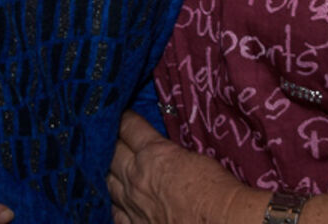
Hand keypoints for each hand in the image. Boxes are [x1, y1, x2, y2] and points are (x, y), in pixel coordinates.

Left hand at [109, 111, 246, 223]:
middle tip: (111, 136)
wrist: (220, 223)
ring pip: (108, 181)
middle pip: (112, 151)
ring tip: (110, 165)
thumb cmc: (216, 190)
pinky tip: (116, 199)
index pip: (129, 127)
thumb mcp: (194, 157)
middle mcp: (136, 177)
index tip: (120, 114)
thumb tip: (165, 150)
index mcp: (153, 153)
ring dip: (109, 171)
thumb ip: (171, 151)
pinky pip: (114, 212)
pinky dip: (114, 203)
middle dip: (111, 141)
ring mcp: (132, 204)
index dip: (124, 118)